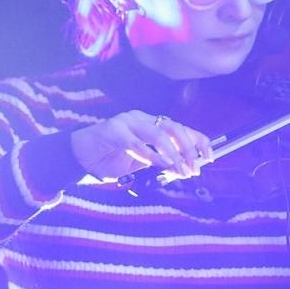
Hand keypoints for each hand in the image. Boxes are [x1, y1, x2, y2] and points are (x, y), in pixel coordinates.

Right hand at [70, 111, 213, 181]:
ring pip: (159, 134)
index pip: (181, 128)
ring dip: (173, 154)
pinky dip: (150, 156)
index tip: (210, 157)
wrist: (79, 158)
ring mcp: (126, 122)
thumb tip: (185, 169)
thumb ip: (161, 163)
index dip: (198, 141)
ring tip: (180, 170)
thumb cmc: (110, 160)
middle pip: (175, 128)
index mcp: (150, 123)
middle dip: (189, 149)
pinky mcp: (112, 130)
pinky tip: (159, 165)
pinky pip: (137, 143)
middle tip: (194, 168)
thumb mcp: (141, 164)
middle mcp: (141, 118)